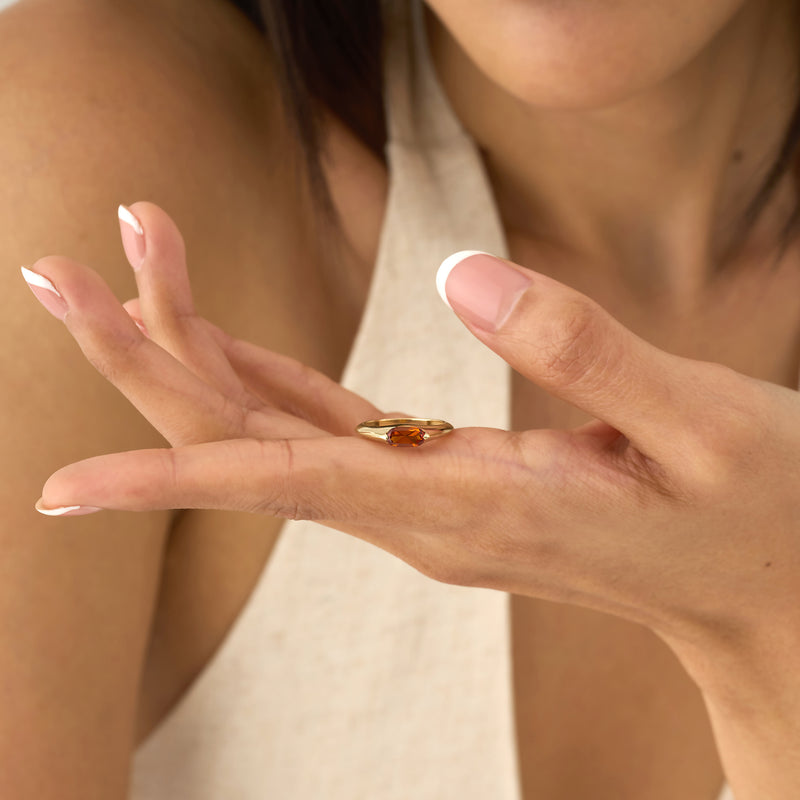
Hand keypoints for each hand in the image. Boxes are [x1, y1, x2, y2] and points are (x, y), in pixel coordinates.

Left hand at [24, 203, 799, 656]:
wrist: (758, 585)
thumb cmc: (747, 511)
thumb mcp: (699, 425)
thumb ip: (584, 350)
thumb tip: (463, 277)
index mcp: (476, 506)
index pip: (293, 483)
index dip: (172, 472)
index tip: (58, 486)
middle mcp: (426, 514)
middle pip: (250, 445)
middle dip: (146, 362)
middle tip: (55, 273)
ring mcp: (425, 500)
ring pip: (274, 433)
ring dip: (189, 352)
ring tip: (118, 261)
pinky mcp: (438, 479)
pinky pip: (322, 430)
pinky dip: (259, 374)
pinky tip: (211, 328)